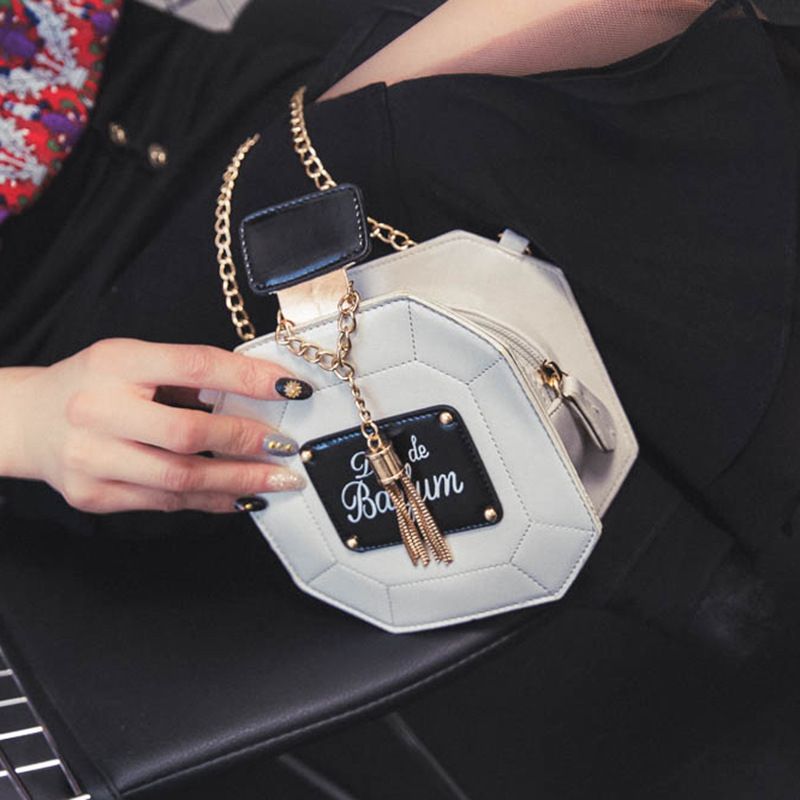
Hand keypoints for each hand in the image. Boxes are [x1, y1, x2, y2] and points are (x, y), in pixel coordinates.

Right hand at [0, 338, 312, 513]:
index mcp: (115, 362)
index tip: (291, 388)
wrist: (27, 421)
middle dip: (246, 442)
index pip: (194, 366)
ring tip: (278, 481)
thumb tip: (260, 393)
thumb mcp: (133, 360)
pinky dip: (211, 500)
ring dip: (238, 481)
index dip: (248, 378)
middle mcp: (98, 410)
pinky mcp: (93, 495)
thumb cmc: (94, 384)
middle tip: (287, 447)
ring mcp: (91, 459)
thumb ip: (187, 374)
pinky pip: (166, 503)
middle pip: (187, 433)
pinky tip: (242, 496)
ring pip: (180, 478)